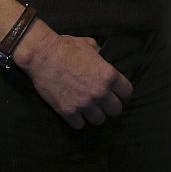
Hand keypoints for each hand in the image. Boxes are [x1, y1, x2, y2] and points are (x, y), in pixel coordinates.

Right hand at [15, 22, 133, 129]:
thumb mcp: (91, 45)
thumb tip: (102, 57)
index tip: (120, 95)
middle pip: (116, 110)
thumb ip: (100, 56)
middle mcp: (100, 91)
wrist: (43, 55)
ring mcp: (84, 103)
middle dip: (112, 107)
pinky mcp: (68, 111)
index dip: (124, 94)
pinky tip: (77, 114)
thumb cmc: (68, 47)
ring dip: (96, 115)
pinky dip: (79, 121)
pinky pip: (79, 125)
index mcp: (108, 74)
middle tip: (106, 104)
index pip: (127, 92)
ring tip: (91, 110)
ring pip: (99, 120)